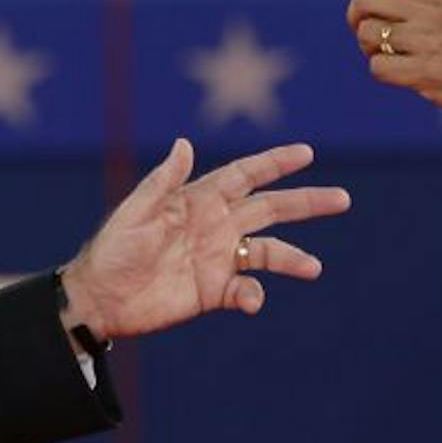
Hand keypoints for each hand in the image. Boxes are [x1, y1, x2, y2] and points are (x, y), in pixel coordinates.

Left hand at [57, 139, 347, 340]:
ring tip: (314, 267)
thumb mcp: (136, 211)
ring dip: (292, 258)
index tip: (306, 152)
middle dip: (305, 203)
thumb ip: (163, 181)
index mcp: (200, 199)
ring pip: (267, 251)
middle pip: (271, 208)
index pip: (245, 175)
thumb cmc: (113, 248)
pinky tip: (253, 300)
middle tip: (341, 199)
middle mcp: (217, 225)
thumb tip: (185, 143)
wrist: (100, 297)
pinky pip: (245, 289)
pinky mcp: (214, 291)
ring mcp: (218, 258)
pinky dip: (254, 293)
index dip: (275, 163)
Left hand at [323, 0, 441, 142]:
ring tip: (399, 55)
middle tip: (367, 30)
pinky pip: (377, 68)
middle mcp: (432, 7)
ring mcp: (428, 40)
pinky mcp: (424, 73)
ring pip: (367, 36)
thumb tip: (369, 4)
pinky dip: (384, 72)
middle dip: (355, 17)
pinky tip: (407, 74)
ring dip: (371, 49)